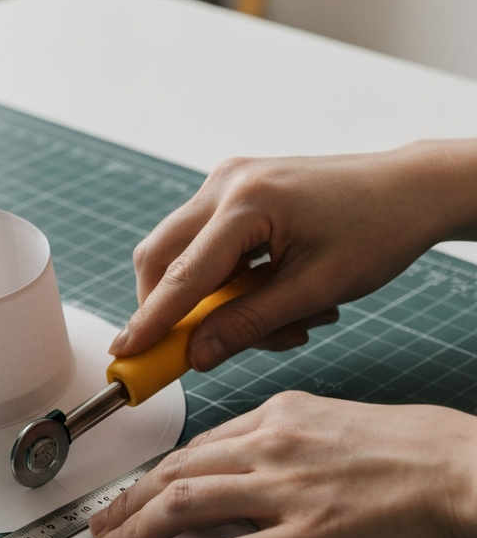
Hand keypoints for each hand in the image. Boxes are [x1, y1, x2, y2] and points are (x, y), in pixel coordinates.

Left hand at [87, 392, 476, 537]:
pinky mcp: (305, 537)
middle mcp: (271, 444)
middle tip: (101, 526)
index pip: (196, 447)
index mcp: (279, 415)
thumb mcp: (338, 424)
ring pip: (184, 505)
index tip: (135, 495)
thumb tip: (245, 471)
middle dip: (128, 502)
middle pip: (175, 472)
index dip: (155, 476)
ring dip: (139, 532)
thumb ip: (284, 444)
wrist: (469, 472)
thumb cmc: (417, 450)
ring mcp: (284, 490)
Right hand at [109, 140, 476, 368]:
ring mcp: (229, 182)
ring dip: (209, 298)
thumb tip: (198, 354)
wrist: (412, 189)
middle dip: (168, 309)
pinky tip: (269, 294)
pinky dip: (225, 280)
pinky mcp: (237, 190)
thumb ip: (248, 324)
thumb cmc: (377, 230)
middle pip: (160, 256)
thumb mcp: (315, 290)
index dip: (150, 322)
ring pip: (182, 253)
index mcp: (248, 204)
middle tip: (190, 348)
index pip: (181, 276)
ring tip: (272, 320)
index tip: (124, 354)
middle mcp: (228, 184)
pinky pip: (206, 244)